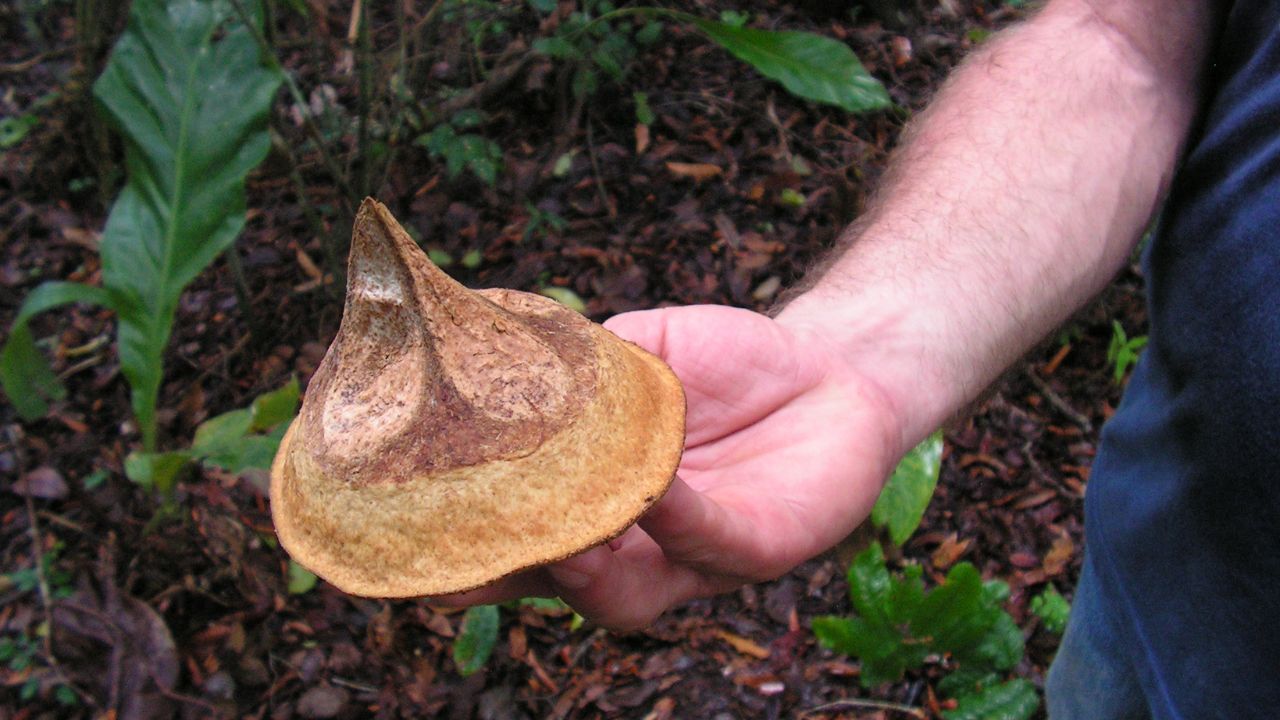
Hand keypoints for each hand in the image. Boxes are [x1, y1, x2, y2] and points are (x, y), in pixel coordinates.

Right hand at [438, 305, 903, 629]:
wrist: (829, 366)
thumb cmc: (725, 365)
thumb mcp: (636, 352)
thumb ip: (571, 363)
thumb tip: (486, 340)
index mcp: (591, 503)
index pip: (510, 533)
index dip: (455, 535)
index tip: (395, 516)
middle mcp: (632, 546)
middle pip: (549, 584)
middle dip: (496, 573)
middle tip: (448, 550)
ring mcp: (691, 556)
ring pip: (620, 595)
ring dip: (578, 567)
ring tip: (548, 528)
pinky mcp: (757, 549)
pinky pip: (706, 541)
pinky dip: (673, 517)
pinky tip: (650, 486)